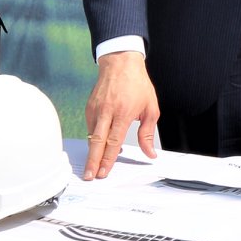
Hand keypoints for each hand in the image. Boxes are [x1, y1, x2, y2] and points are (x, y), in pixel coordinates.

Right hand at [82, 51, 158, 180]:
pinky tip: (98, 147)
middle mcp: (107, 112)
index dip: (107, 159)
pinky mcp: (89, 108)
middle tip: (88, 176)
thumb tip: (150, 153)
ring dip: (91, 153)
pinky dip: (93, 139)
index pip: (113, 142)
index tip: (103, 172)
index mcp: (123, 113)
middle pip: (97, 142)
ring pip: (91, 136)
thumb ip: (148, 133)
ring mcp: (95, 109)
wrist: (121, 63)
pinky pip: (89, 127)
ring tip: (91, 168)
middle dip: (92, 162)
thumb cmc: (138, 85)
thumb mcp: (151, 108)